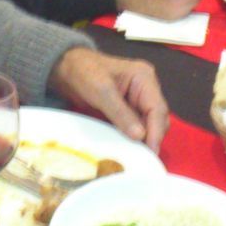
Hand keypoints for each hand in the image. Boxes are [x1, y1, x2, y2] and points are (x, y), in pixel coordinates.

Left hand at [47, 46, 168, 151]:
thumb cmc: (84, 71)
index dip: (156, 132)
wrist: (67, 68)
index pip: (157, 108)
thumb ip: (121, 113)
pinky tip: (129, 147)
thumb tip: (140, 136)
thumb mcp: (102, 91)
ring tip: (138, 156)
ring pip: (149, 124)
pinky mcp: (129, 108)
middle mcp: (146, 88)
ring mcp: (138, 99)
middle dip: (153, 137)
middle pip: (157, 117)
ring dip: (144, 139)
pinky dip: (134, 137)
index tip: (151, 152)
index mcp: (144, 78)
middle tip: (145, 158)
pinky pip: (137, 125)